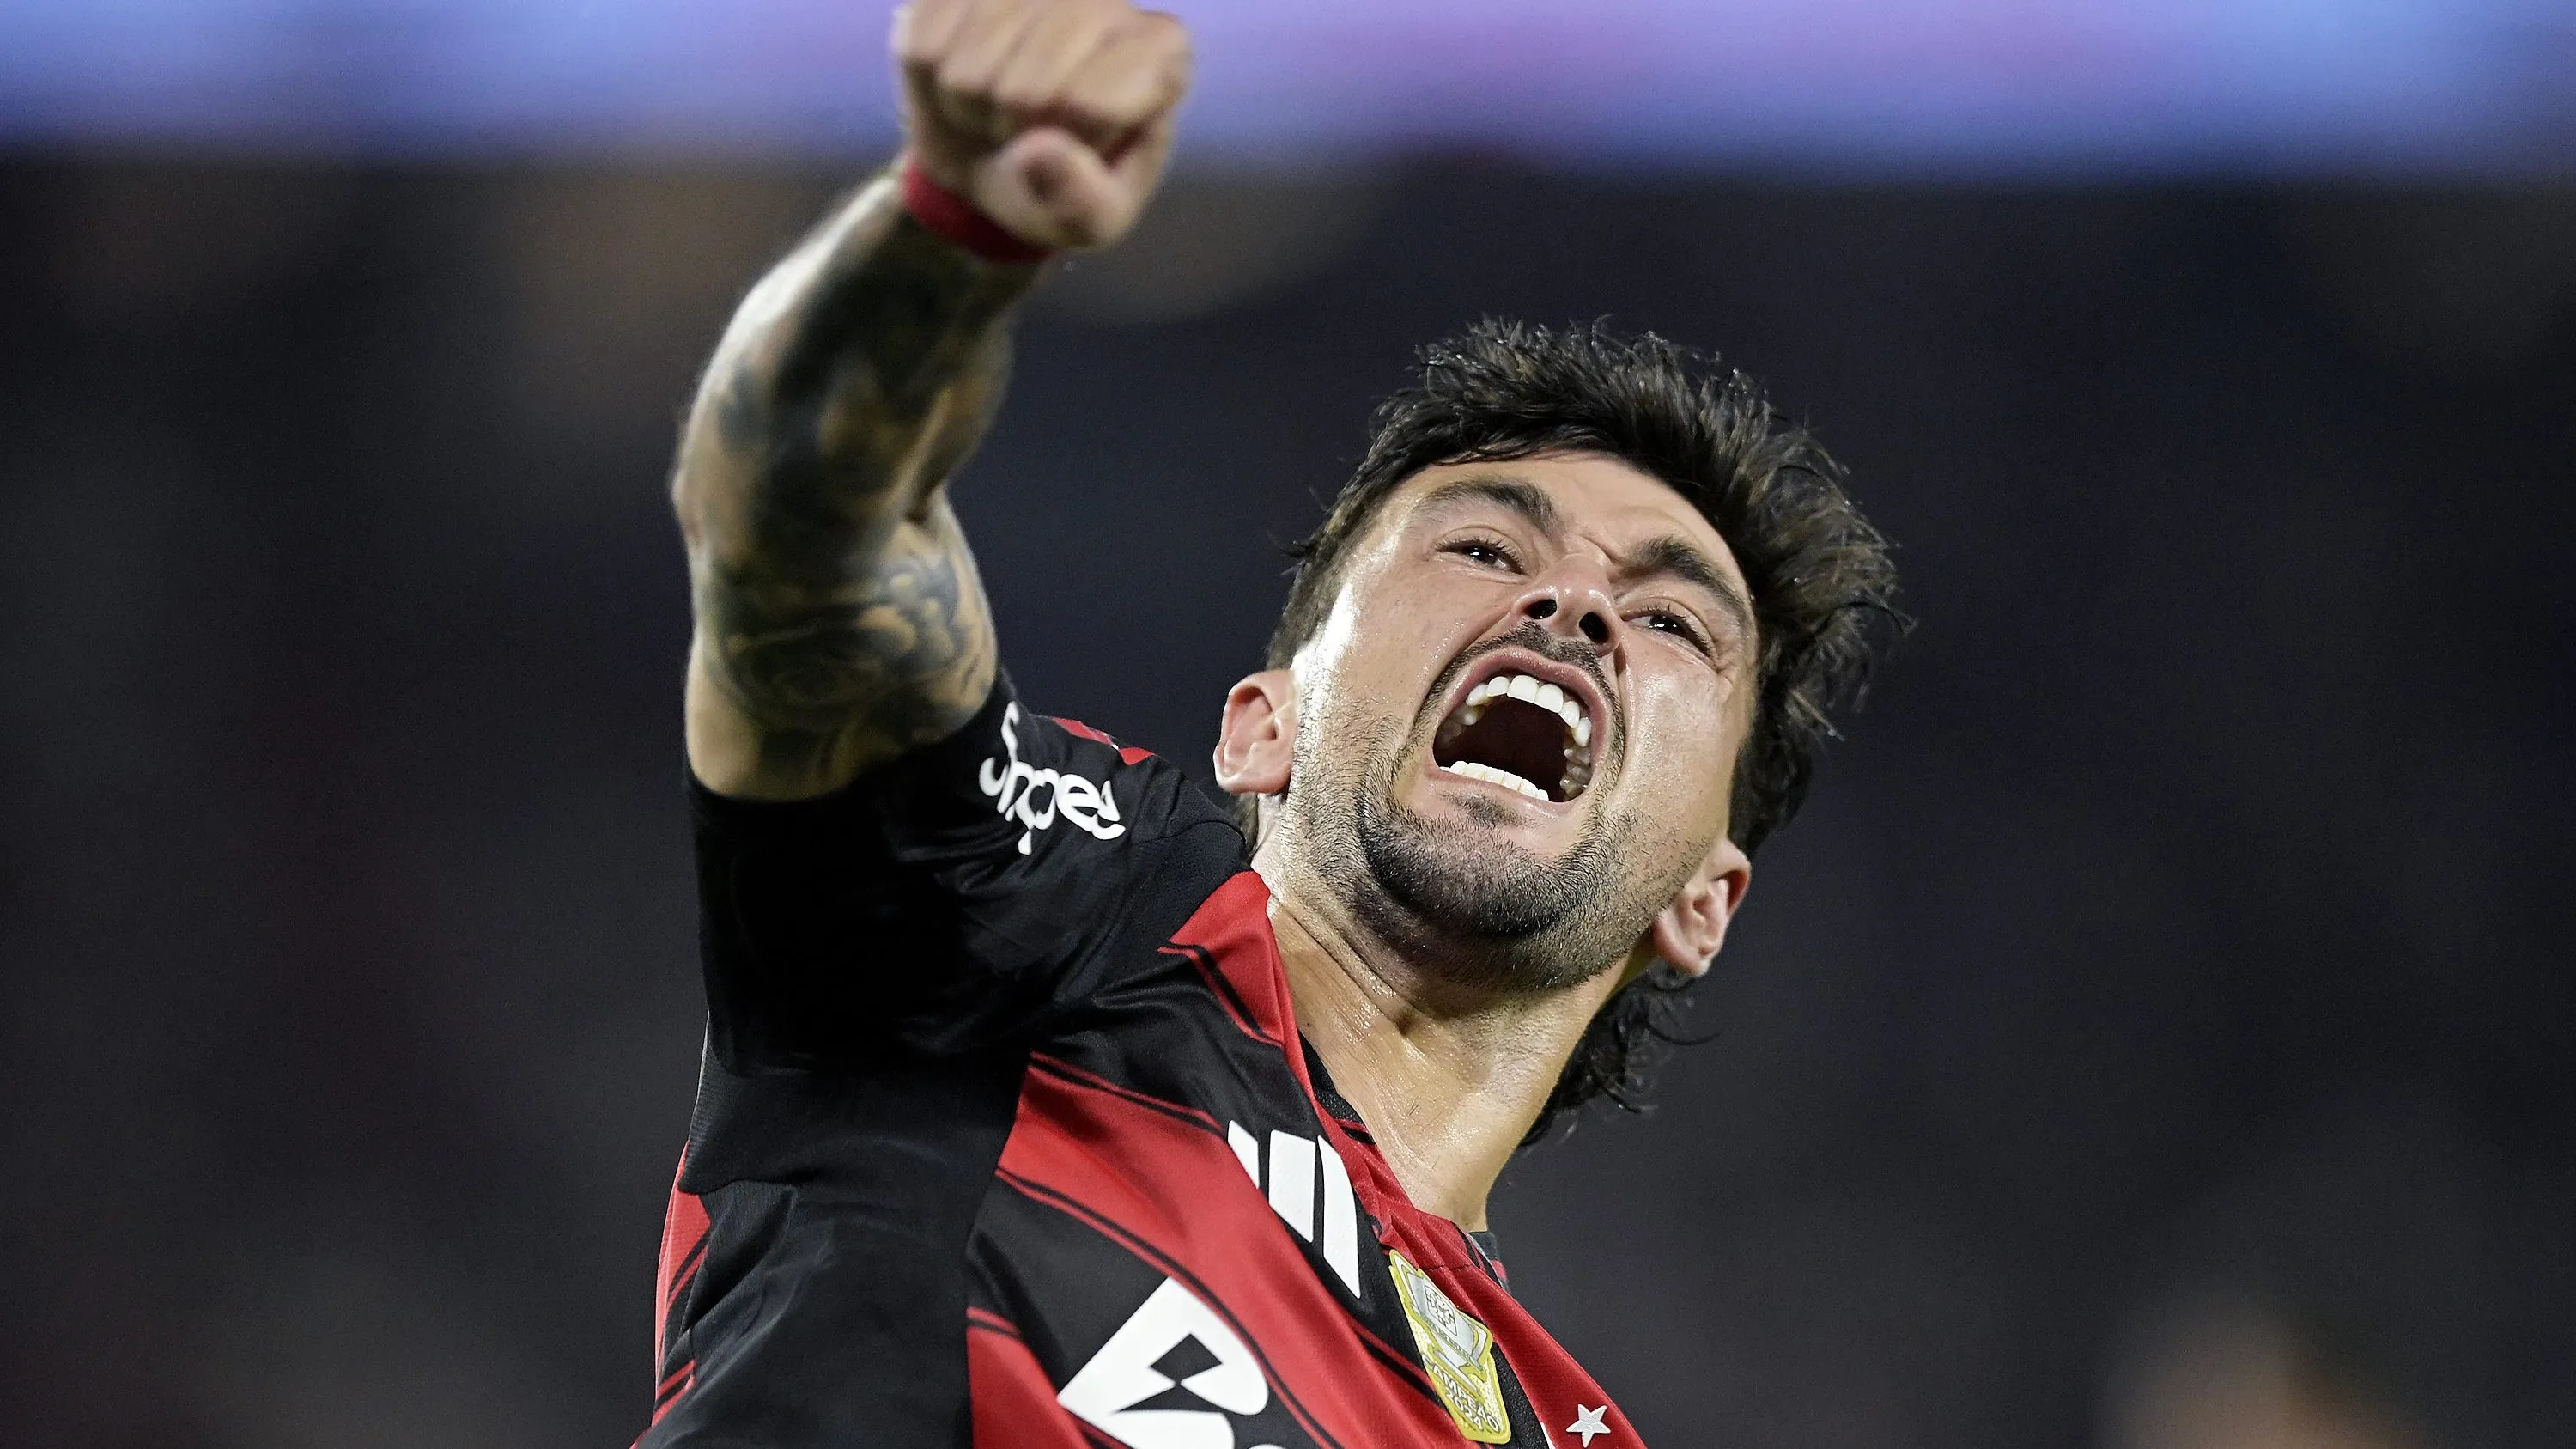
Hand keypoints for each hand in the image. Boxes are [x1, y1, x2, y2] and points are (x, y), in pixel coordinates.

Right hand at [893, 0, 1191, 251]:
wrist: (994, 153)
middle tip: (1026, 131)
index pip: (1093, 105)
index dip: (1070, 146)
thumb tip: (1040, 152)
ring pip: (967, 70)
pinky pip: (922, 47)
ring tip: (994, 105)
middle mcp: (1105, 0)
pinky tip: (959, 71)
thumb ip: (1082, 201)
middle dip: (1013, 135)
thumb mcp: (1091, 219)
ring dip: (969, 108)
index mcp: (1162, 55)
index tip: (1079, 145)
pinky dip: (930, 80)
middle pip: (1025, 92)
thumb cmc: (1062, 184)